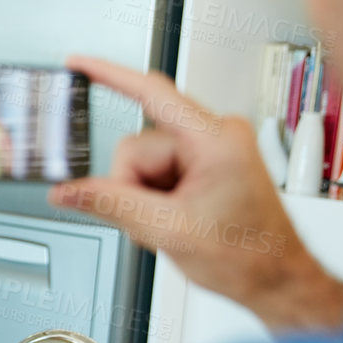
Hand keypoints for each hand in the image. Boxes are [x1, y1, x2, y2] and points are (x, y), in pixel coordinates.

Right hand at [49, 55, 342, 331]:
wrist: (274, 278)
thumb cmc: (248, 255)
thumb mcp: (168, 231)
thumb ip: (110, 204)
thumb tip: (68, 191)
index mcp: (216, 140)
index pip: (152, 94)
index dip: (109, 75)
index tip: (79, 63)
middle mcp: (216, 136)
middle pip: (138, 146)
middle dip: (133, 187)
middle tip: (154, 220)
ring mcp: (211, 150)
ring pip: (142, 163)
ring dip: (144, 197)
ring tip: (172, 223)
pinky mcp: (204, 164)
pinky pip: (156, 173)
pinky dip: (154, 199)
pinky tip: (175, 217)